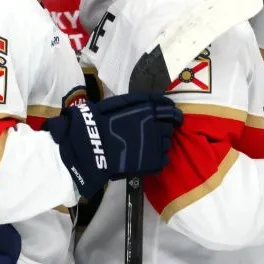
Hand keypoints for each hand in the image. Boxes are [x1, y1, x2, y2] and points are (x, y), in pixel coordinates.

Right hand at [44, 93, 182, 197]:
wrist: (90, 146)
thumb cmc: (100, 122)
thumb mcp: (119, 103)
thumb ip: (141, 101)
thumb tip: (162, 101)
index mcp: (149, 111)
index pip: (171, 112)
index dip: (173, 115)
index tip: (172, 118)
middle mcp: (156, 126)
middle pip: (169, 128)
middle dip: (162, 130)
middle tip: (151, 133)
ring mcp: (156, 145)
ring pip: (167, 144)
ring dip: (159, 144)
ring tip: (145, 146)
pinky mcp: (152, 162)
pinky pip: (164, 159)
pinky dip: (158, 158)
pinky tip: (147, 158)